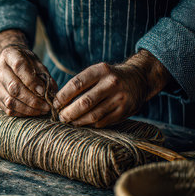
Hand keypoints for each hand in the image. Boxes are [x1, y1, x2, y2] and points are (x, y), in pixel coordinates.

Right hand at [0, 30, 56, 116]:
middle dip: (32, 100)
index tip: (44, 91)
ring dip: (28, 109)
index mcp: (9, 55)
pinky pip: (7, 109)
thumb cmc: (24, 61)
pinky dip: (22, 113)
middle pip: (14, 87)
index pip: (19, 67)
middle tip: (47, 106)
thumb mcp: (35, 60)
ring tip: (42, 111)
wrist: (6, 60)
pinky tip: (32, 112)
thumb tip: (52, 91)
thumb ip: (44, 74)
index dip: (32, 81)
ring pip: (10, 101)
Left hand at [54, 49, 171, 127]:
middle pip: (84, 102)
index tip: (55, 103)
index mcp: (101, 70)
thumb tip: (58, 101)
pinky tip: (83, 123)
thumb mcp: (97, 72)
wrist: (139, 78)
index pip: (76, 84)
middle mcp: (111, 83)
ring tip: (69, 121)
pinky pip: (102, 122)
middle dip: (69, 112)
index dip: (62, 96)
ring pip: (93, 115)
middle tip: (61, 117)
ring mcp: (120, 98)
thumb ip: (80, 84)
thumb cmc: (109, 77)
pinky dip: (90, 124)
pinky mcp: (124, 111)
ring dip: (77, 121)